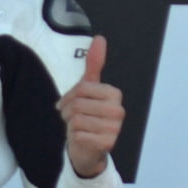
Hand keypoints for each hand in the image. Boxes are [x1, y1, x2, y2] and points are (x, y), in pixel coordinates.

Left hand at [58, 36, 124, 178]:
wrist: (88, 148)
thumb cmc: (88, 117)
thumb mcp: (89, 89)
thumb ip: (94, 65)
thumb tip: (99, 38)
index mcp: (114, 95)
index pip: (82, 88)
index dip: (70, 96)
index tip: (70, 104)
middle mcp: (118, 111)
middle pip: (78, 103)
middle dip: (68, 111)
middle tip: (72, 118)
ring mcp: (114, 128)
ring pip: (77, 119)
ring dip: (70, 124)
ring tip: (77, 128)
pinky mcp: (106, 144)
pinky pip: (78, 134)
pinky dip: (74, 137)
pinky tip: (81, 139)